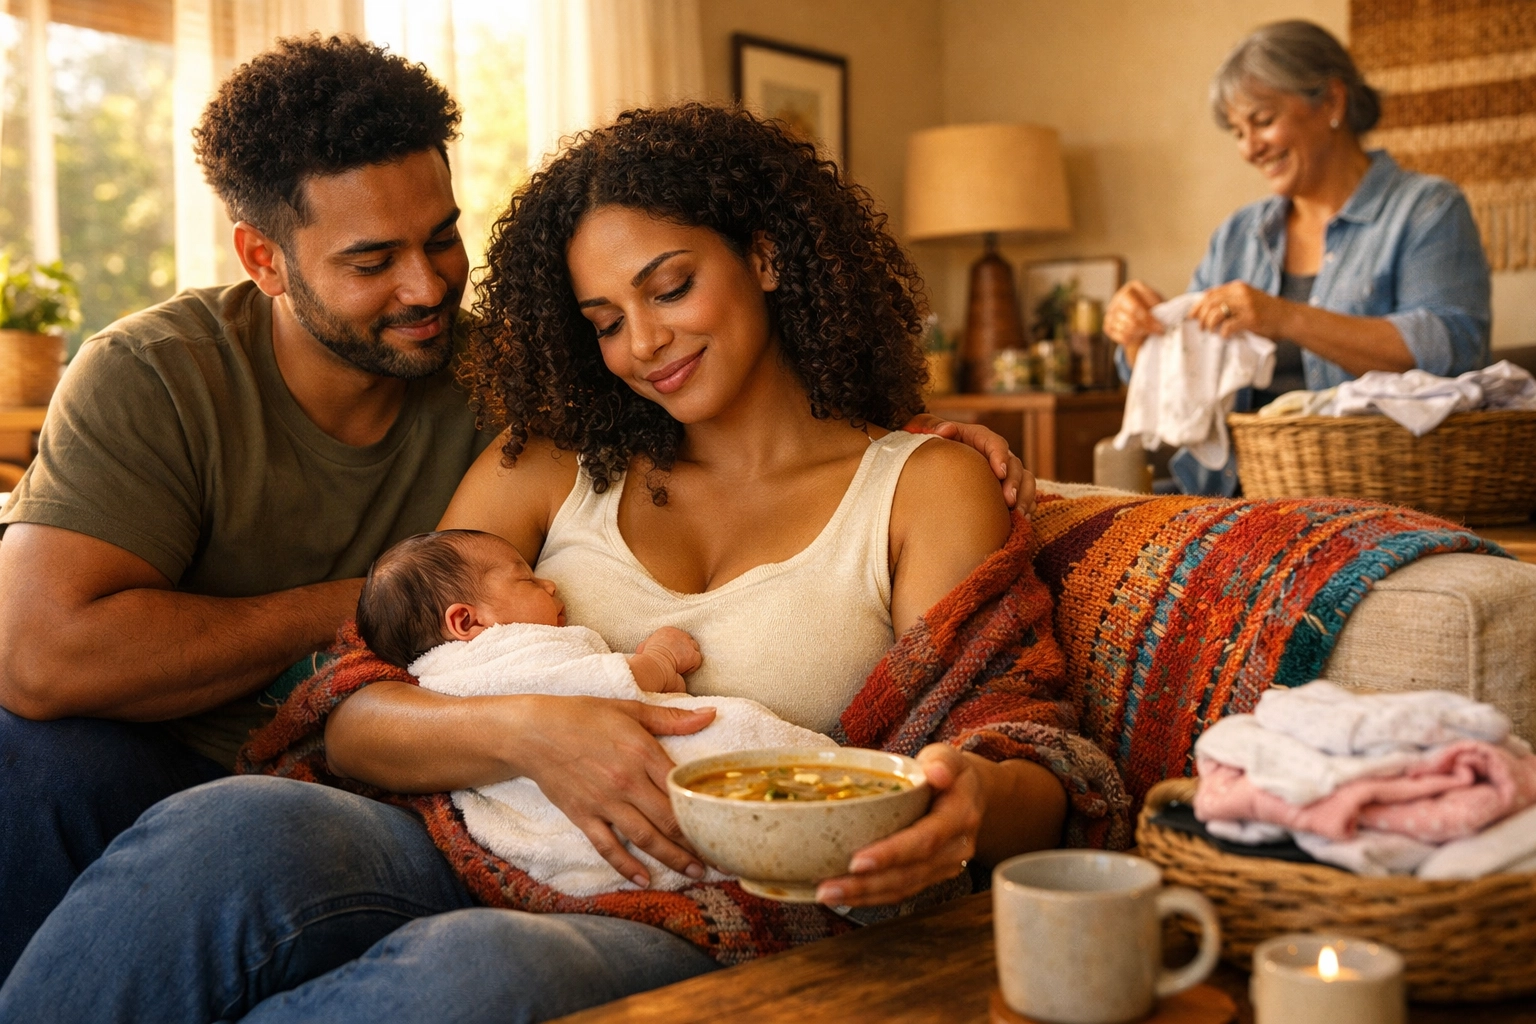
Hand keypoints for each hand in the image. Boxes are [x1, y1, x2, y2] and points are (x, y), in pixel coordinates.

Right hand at [517, 695, 714, 886]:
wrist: (534, 732)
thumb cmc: (583, 716)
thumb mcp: (630, 710)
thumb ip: (672, 718)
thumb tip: (710, 715)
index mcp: (643, 754)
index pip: (682, 789)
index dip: (704, 809)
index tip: (723, 823)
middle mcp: (627, 783)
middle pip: (669, 821)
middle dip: (697, 843)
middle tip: (718, 857)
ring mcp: (604, 803)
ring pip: (645, 839)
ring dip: (672, 859)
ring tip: (696, 873)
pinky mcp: (583, 817)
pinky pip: (608, 848)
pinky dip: (627, 866)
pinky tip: (644, 879)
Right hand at [636, 627, 701, 675]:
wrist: (653, 667)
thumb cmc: (646, 660)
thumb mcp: (643, 648)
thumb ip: (647, 645)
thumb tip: (642, 650)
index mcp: (667, 631)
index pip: (677, 637)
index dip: (676, 648)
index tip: (671, 656)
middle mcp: (679, 634)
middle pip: (688, 642)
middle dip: (684, 652)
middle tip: (676, 662)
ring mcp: (687, 644)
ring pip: (694, 651)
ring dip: (688, 659)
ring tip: (678, 667)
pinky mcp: (693, 655)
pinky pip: (696, 662)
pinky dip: (690, 668)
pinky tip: (680, 671)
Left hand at [814, 744, 981, 906]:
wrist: (969, 795)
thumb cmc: (949, 771)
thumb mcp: (949, 756)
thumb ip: (943, 761)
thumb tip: (936, 773)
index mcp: (960, 816)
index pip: (925, 839)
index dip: (891, 853)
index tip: (857, 862)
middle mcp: (956, 848)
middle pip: (909, 873)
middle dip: (867, 883)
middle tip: (827, 888)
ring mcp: (945, 867)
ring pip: (902, 887)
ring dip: (863, 895)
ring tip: (827, 894)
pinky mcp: (931, 876)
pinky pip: (900, 891)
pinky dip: (870, 897)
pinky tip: (843, 896)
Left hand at [903, 414, 1033, 512]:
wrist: (927, 460)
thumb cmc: (926, 443)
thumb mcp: (923, 430)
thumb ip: (931, 427)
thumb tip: (946, 430)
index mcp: (978, 438)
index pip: (996, 444)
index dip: (1000, 457)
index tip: (999, 472)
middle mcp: (995, 454)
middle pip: (1014, 465)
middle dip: (1015, 483)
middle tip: (1009, 501)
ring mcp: (1003, 472)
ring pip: (1026, 481)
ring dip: (1025, 498)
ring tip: (1020, 515)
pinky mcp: (1005, 488)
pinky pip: (1025, 496)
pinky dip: (1027, 507)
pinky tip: (1022, 522)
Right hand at [1104, 280, 1165, 359]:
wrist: (1140, 320)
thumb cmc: (1155, 312)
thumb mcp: (1161, 306)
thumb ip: (1166, 308)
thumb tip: (1183, 315)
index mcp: (1133, 287)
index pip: (1141, 305)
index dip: (1152, 319)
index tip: (1163, 327)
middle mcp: (1119, 297)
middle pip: (1133, 317)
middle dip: (1148, 327)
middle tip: (1159, 332)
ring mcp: (1111, 311)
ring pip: (1127, 328)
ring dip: (1140, 334)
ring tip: (1148, 334)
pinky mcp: (1107, 325)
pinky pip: (1120, 336)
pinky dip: (1130, 339)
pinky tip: (1138, 336)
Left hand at [1190, 282, 1289, 339]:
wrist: (1288, 318)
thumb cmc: (1265, 312)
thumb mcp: (1246, 299)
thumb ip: (1229, 300)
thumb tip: (1204, 310)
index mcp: (1237, 287)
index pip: (1210, 294)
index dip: (1197, 306)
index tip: (1191, 316)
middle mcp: (1240, 293)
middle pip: (1210, 303)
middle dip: (1200, 316)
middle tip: (1200, 327)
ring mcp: (1246, 305)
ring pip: (1216, 313)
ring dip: (1209, 324)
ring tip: (1210, 332)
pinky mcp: (1251, 319)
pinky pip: (1228, 326)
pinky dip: (1223, 333)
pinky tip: (1225, 337)